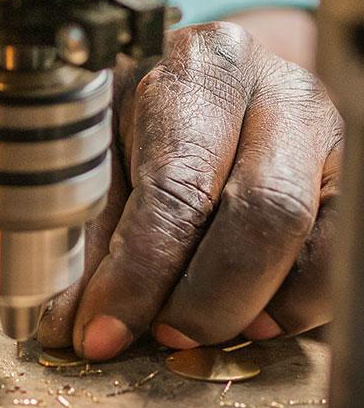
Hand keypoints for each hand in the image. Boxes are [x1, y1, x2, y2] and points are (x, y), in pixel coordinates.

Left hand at [37, 22, 341, 358]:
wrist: (229, 85)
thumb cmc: (158, 116)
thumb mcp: (111, 148)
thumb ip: (92, 235)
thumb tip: (71, 323)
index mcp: (203, 69)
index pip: (177, 183)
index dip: (138, 272)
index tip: (102, 329)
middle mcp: (279, 90)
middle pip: (263, 210)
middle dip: (207, 297)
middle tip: (163, 339)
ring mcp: (331, 133)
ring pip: (311, 236)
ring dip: (255, 304)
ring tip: (206, 333)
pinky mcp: (354, 176)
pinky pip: (340, 254)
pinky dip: (298, 303)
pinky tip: (257, 318)